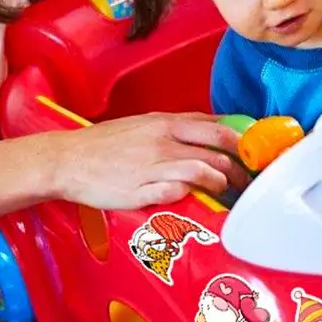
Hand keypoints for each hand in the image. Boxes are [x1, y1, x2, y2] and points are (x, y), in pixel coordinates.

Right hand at [50, 112, 246, 209]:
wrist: (68, 159)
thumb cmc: (107, 144)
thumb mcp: (146, 125)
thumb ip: (179, 127)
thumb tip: (214, 127)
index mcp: (166, 124)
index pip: (218, 128)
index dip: (242, 142)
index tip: (254, 154)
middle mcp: (163, 142)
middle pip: (218, 150)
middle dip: (241, 167)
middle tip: (248, 180)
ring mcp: (152, 166)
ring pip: (203, 171)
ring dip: (221, 184)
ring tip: (225, 192)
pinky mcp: (140, 191)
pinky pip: (175, 192)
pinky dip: (189, 194)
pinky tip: (192, 198)